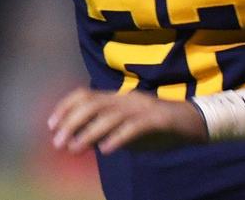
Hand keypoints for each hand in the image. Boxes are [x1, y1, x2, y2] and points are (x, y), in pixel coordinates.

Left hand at [47, 87, 207, 154]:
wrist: (193, 123)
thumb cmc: (157, 128)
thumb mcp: (126, 130)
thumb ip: (105, 133)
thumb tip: (78, 142)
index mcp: (118, 98)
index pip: (84, 95)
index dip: (65, 108)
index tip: (51, 125)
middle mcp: (126, 99)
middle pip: (92, 103)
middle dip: (71, 122)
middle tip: (58, 143)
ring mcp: (142, 108)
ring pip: (109, 116)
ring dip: (88, 132)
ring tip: (74, 149)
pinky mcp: (157, 120)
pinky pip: (134, 128)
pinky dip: (117, 138)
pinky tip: (106, 149)